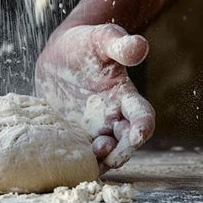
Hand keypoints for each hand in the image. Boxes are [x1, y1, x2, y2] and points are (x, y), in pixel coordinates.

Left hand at [35, 24, 154, 171]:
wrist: (60, 52)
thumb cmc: (86, 43)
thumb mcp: (102, 39)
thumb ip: (120, 45)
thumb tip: (139, 46)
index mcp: (124, 96)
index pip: (142, 115)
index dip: (143, 127)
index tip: (138, 134)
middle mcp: (112, 116)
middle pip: (125, 141)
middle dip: (121, 151)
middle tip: (108, 153)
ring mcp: (92, 126)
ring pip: (102, 151)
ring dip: (100, 159)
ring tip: (89, 160)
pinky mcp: (73, 131)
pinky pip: (78, 150)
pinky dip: (77, 159)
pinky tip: (67, 163)